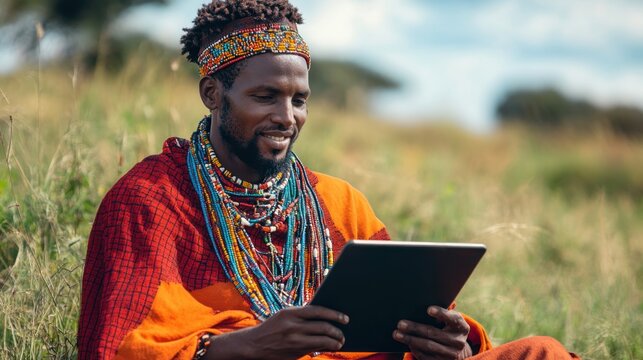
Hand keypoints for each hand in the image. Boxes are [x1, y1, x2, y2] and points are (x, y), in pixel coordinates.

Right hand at [206, 305, 348, 359]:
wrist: (254, 344)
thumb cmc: (273, 327)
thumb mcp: (284, 316)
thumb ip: (302, 315)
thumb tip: (326, 317)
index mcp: (290, 313)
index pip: (318, 311)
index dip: (334, 314)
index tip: (345, 318)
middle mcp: (292, 326)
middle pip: (322, 327)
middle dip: (336, 331)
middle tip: (343, 333)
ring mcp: (294, 341)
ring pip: (321, 341)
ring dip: (334, 342)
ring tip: (340, 341)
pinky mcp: (295, 352)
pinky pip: (315, 350)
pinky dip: (325, 348)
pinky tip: (330, 347)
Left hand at [393, 306, 471, 359]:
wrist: (458, 353)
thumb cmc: (449, 329)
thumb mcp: (451, 321)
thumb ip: (443, 312)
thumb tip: (427, 298)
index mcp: (462, 327)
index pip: (452, 319)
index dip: (441, 313)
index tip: (428, 309)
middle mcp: (458, 341)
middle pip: (434, 333)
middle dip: (415, 328)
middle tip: (400, 323)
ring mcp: (451, 354)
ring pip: (428, 346)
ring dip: (410, 339)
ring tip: (397, 334)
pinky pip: (426, 356)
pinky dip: (414, 349)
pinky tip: (406, 343)